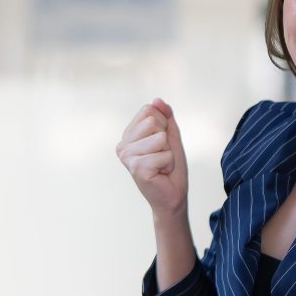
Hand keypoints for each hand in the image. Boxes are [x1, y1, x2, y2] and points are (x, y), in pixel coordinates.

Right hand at [116, 98, 188, 217]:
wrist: (172, 196)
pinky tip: (161, 173)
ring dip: (168, 152)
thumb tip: (157, 100)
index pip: (149, 110)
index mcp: (128, 135)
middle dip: (166, 138)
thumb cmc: (170, 167)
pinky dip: (169, 163)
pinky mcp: (137, 168)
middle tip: (162, 156)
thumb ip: (165, 117)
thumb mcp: (170, 136)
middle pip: (153, 121)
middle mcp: (123, 145)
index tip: (161, 143)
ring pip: (160, 137)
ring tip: (161, 165)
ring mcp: (127, 157)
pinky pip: (164, 154)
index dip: (163, 124)